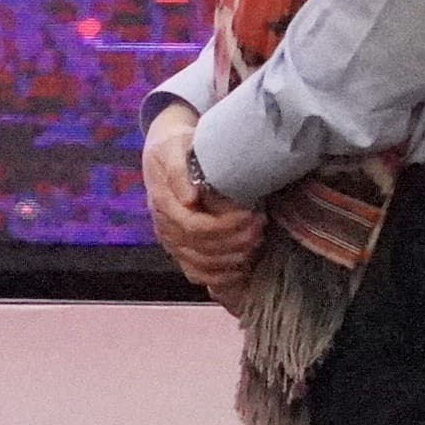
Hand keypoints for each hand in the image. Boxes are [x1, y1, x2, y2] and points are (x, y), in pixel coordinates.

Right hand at [141, 103, 263, 296]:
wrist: (167, 151)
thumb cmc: (175, 147)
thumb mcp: (174, 148)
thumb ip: (179, 171)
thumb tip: (189, 198)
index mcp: (163, 204)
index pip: (195, 227)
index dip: (226, 227)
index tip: (253, 215)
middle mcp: (164, 226)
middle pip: (201, 248)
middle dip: (236, 241)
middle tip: (261, 226)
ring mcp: (171, 240)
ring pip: (200, 264)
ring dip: (232, 258)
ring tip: (256, 242)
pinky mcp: (179, 248)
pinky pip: (195, 273)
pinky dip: (218, 277)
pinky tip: (239, 271)